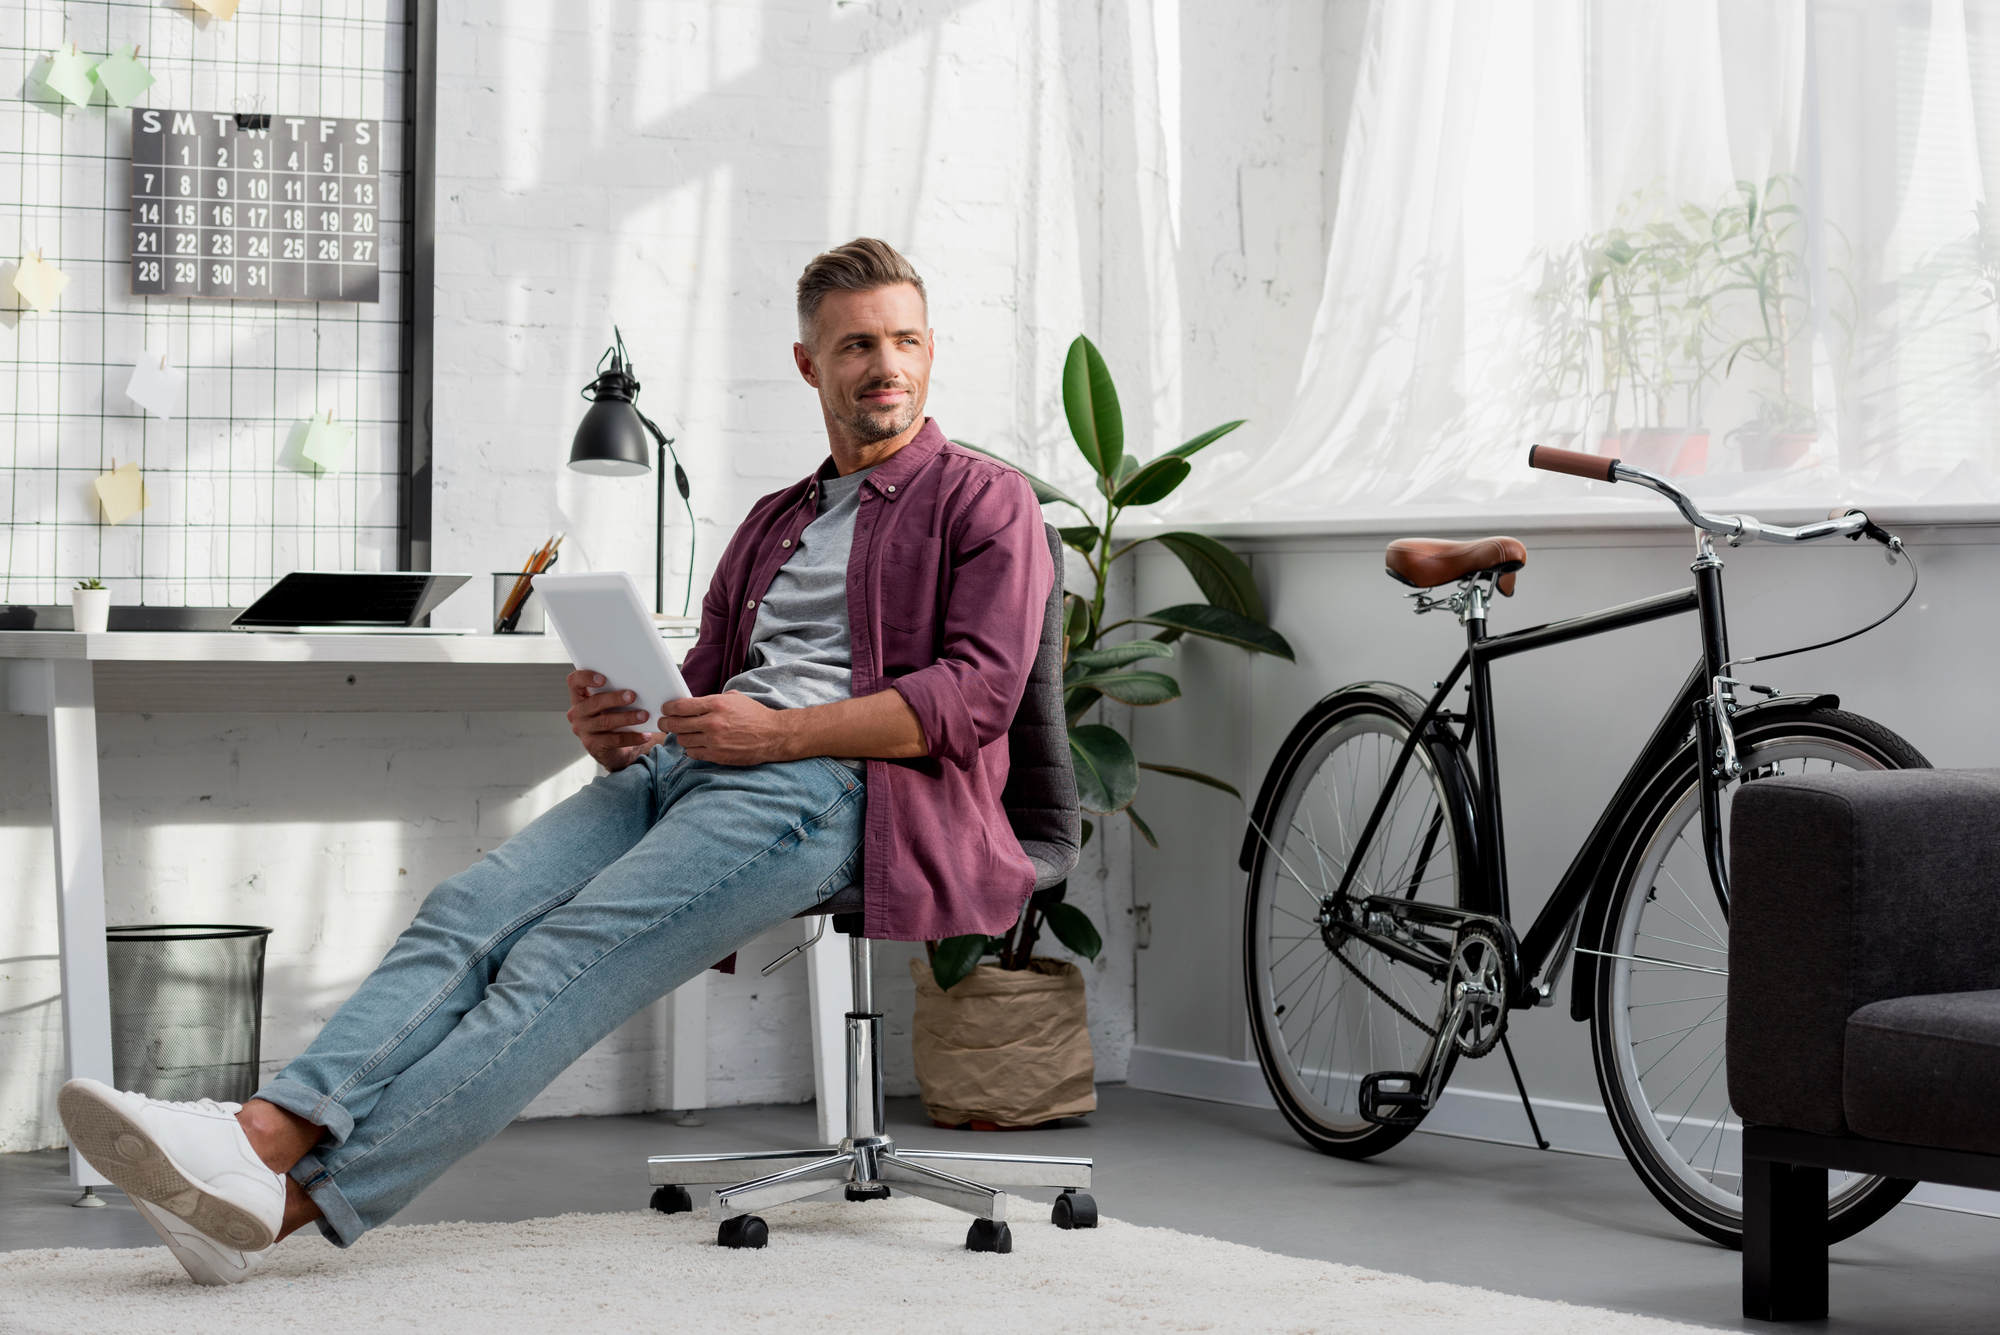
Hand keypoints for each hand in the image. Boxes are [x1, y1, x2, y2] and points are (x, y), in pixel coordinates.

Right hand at [566, 670, 662, 770]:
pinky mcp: (593, 746)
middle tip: (632, 695)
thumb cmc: (612, 717)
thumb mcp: (610, 704)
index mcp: (579, 698)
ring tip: (643, 715)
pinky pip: (614, 740)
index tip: (603, 678)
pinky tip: (644, 735)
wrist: (613, 748)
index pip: (574, 682)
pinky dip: (632, 737)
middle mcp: (577, 713)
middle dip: (614, 698)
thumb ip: (614, 692)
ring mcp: (583, 730)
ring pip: (605, 721)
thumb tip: (637, 684)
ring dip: (627, 717)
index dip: (586, 678)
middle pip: (594, 702)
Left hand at [661, 691, 790, 765]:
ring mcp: (714, 741)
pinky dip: (692, 748)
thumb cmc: (754, 714)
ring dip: (681, 736)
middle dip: (666, 723)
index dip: (668, 708)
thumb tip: (691, 704)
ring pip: (682, 740)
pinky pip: (693, 753)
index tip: (665, 709)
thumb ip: (710, 700)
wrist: (773, 735)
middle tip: (664, 722)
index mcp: (716, 704)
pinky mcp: (717, 756)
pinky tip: (696, 743)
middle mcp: (713, 723)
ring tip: (684, 732)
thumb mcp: (733, 698)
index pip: (680, 707)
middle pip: (676, 724)